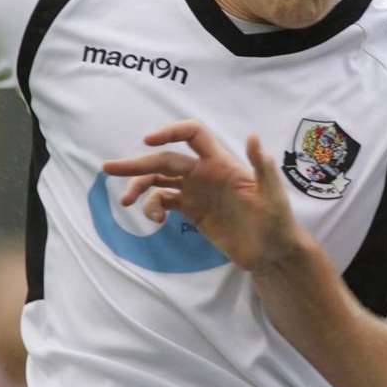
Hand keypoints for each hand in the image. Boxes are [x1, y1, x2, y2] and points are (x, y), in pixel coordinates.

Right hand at [103, 120, 305, 273]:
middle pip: (166, 160)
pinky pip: (164, 201)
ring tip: (125, 202)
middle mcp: (206, 173)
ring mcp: (197, 192)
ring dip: (139, 186)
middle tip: (109, 169)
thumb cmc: (277, 222)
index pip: (193, 136)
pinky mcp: (193, 211)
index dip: (171, 132)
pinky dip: (152, 207)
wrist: (272, 253)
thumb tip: (253, 136)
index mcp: (222, 163)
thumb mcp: (273, 196)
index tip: (148, 142)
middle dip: (138, 163)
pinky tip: (154, 220)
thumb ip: (262, 167)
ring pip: (160, 181)